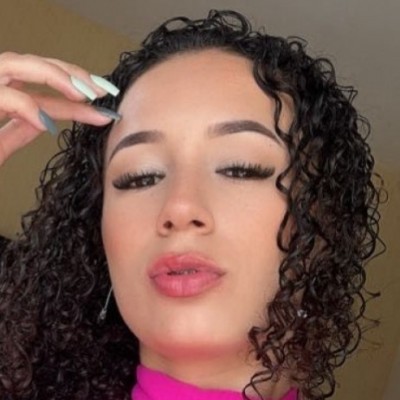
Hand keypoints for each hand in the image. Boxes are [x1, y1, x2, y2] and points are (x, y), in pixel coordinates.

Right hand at [0, 52, 120, 165]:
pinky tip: (48, 122)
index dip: (75, 85)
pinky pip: (3, 96)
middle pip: (33, 65)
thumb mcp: (1, 144)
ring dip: (55, 77)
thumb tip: (49, 121)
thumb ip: (21, 129)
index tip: (105, 96)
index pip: (42, 82)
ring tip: (84, 95)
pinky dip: (26, 106)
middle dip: (71, 74)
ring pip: (17, 65)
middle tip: (103, 91)